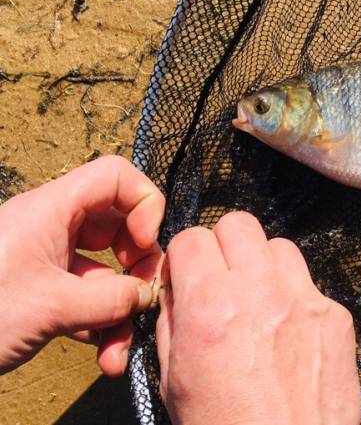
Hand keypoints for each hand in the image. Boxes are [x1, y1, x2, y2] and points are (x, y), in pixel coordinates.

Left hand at [0, 155, 164, 375]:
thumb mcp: (51, 307)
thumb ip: (111, 299)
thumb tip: (149, 296)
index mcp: (51, 209)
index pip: (115, 177)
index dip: (144, 203)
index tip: (146, 243)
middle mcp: (52, 227)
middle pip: (118, 226)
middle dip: (139, 266)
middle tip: (146, 298)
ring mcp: (46, 261)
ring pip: (105, 270)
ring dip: (120, 310)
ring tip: (118, 352)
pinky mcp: (40, 292)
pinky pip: (85, 297)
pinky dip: (100, 324)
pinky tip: (104, 355)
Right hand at [157, 212, 360, 424]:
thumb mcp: (174, 381)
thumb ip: (172, 322)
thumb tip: (176, 289)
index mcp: (210, 309)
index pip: (192, 238)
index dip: (185, 256)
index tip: (188, 273)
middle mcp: (259, 293)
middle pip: (238, 224)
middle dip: (223, 246)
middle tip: (222, 277)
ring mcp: (303, 299)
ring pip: (278, 245)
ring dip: (263, 266)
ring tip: (258, 301)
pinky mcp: (334, 314)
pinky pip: (309, 282)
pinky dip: (294, 296)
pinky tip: (288, 330)